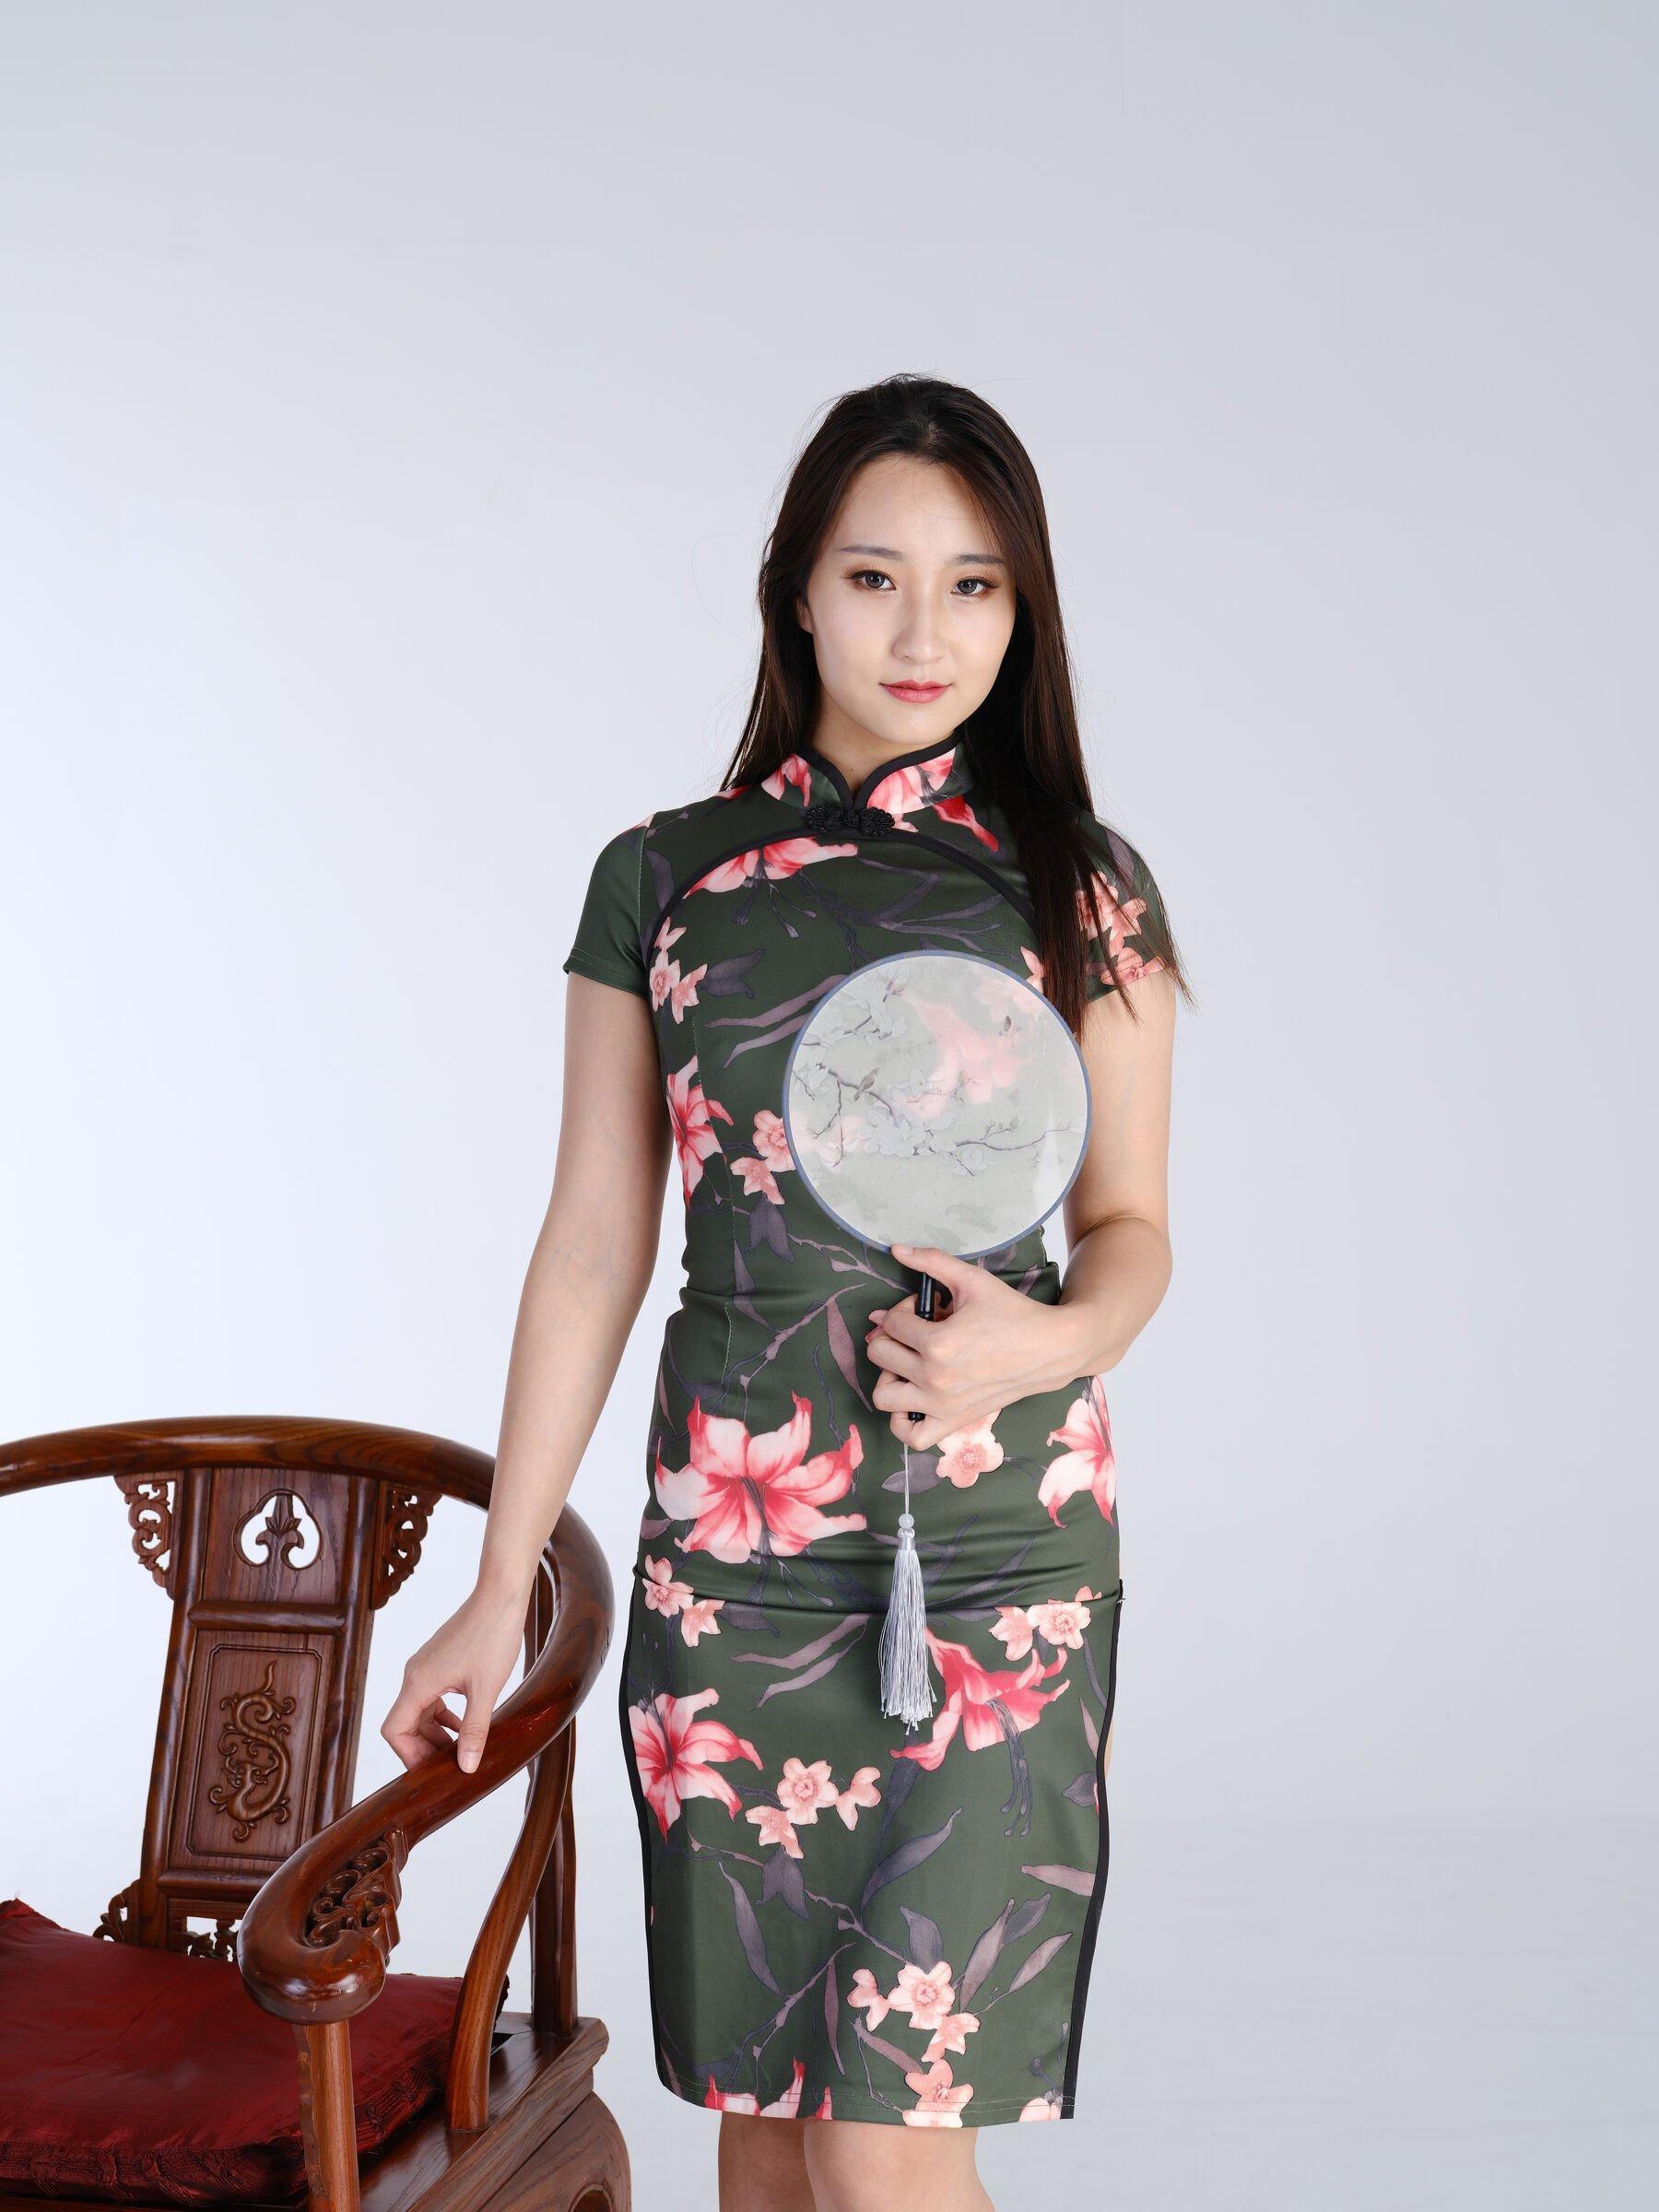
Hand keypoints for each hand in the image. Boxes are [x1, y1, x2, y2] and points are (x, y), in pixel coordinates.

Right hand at [380, 1582, 530, 1775]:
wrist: (501, 1594)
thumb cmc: (493, 1636)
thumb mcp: (486, 1690)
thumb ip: (475, 1730)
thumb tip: (466, 1767)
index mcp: (419, 1682)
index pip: (394, 1730)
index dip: (409, 1756)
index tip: (433, 1770)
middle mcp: (415, 1674)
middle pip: (405, 1723)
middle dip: (425, 1748)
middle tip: (452, 1765)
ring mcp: (426, 1666)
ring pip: (420, 1711)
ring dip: (436, 1733)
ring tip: (463, 1749)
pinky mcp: (439, 1660)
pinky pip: (432, 1697)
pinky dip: (444, 1715)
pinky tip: (467, 1724)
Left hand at [865, 1242, 1081, 1450]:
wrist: (1049, 1349)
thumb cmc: (1012, 1313)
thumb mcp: (972, 1280)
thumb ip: (931, 1262)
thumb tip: (896, 1249)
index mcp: (938, 1343)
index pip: (891, 1323)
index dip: (904, 1308)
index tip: (928, 1308)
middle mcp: (935, 1379)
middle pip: (880, 1354)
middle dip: (894, 1335)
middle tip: (920, 1330)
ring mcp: (942, 1405)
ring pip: (883, 1396)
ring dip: (888, 1375)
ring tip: (908, 1363)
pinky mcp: (953, 1421)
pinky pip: (910, 1436)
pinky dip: (901, 1421)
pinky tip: (911, 1398)